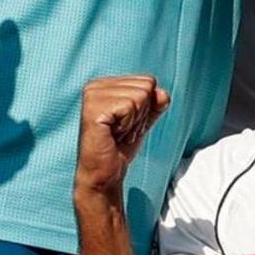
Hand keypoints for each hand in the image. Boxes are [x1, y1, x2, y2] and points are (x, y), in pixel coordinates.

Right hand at [73, 73, 167, 199]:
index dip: (145, 108)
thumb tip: (163, 94)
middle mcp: (95, 85)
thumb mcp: (142, 120)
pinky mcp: (93, 109)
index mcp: (105, 84)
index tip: (128, 124)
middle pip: (145, 87)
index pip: (147, 81)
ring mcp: (92, 96)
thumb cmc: (119, 147)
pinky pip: (129, 107)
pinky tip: (113, 134)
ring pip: (140, 96)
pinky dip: (128, 126)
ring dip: (134, 122)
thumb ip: (154, 104)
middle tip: (123, 131)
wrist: (105, 173)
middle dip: (140, 115)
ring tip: (118, 133)